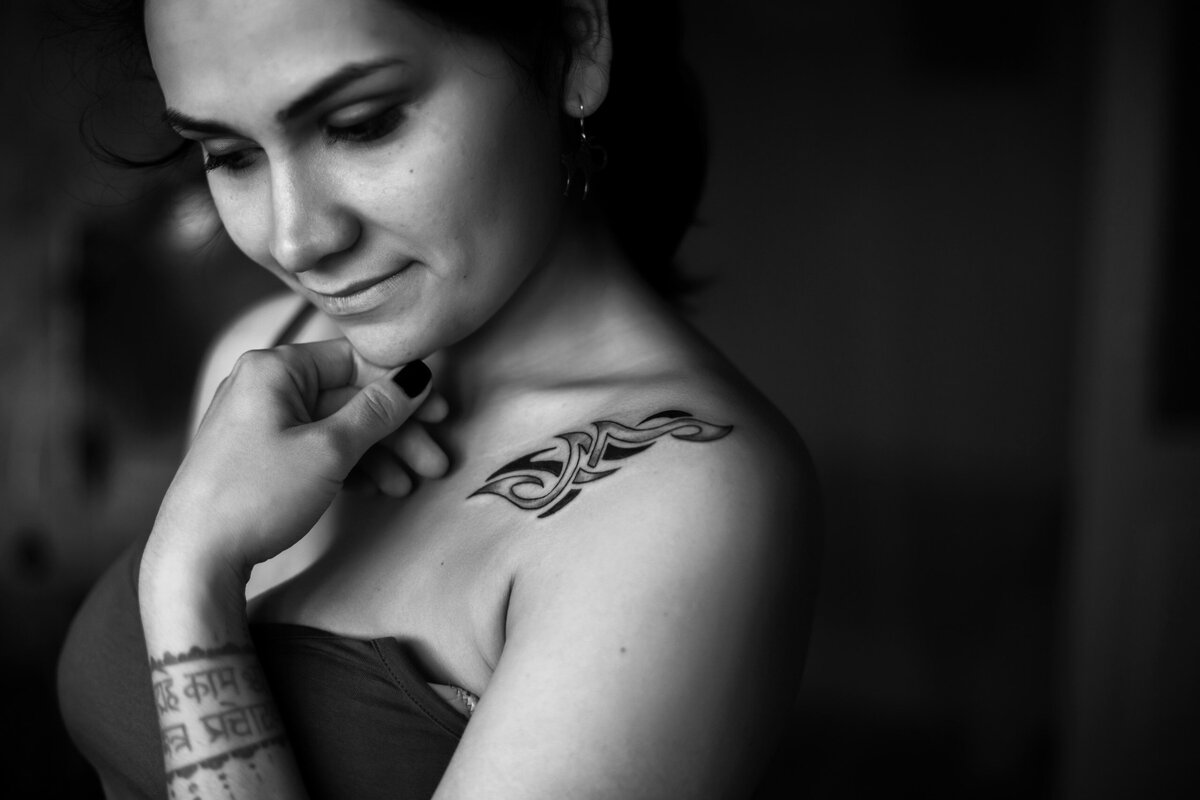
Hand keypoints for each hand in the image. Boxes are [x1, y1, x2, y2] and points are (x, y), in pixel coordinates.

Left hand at [147, 338, 436, 580]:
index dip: (400, 387)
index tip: (438, 413)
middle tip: (435, 462)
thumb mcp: (328, 450)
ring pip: (336, 429)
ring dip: (378, 455)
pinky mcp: (260, 457)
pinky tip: (376, 489)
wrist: (195, 558)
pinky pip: (316, 450)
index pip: (354, 361)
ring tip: (408, 486)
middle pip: (349, 399)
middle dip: (396, 432)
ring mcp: (260, 423)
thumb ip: (377, 411)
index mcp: (274, 369)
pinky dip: (348, 467)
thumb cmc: (257, 495)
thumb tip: (416, 378)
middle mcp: (264, 386)